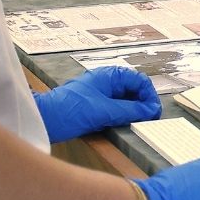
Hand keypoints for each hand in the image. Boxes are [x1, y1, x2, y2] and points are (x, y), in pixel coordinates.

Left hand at [33, 66, 161, 142]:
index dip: (149, 96)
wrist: (45, 120)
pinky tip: (124, 124)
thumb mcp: (104, 111)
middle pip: (134, 90)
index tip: (154, 112)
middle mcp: (107, 81)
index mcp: (110, 75)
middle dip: (143, 103)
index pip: (140, 81)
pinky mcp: (96, 105)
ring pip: (126, 100)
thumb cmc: (70, 110)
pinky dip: (123, 115)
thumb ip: (130, 110)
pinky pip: (116, 108)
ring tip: (138, 123)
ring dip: (134, 110)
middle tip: (149, 119)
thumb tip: (150, 111)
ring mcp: (101, 93)